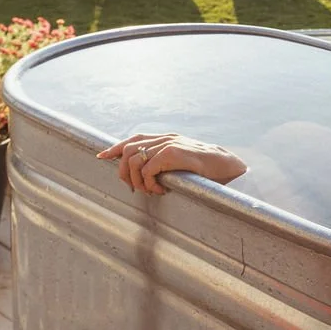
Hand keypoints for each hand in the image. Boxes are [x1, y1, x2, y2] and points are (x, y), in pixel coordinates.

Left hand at [95, 132, 247, 194]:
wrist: (228, 166)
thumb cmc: (207, 169)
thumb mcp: (182, 162)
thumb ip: (166, 163)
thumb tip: (148, 176)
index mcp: (166, 139)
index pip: (134, 138)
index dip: (116, 147)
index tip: (102, 156)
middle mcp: (165, 138)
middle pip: (128, 149)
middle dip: (124, 171)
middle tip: (134, 188)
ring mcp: (168, 144)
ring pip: (135, 159)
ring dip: (137, 180)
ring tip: (150, 191)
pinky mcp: (173, 153)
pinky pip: (149, 169)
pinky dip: (150, 183)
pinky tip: (163, 190)